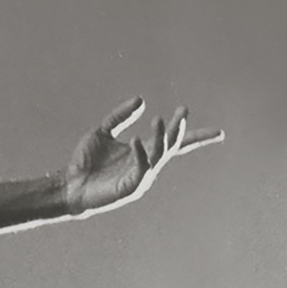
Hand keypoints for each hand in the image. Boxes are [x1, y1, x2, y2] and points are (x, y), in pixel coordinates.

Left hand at [60, 97, 222, 216]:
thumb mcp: (102, 132)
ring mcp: (140, 176)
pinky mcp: (130, 187)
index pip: (173, 142)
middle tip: (182, 110)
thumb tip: (141, 100)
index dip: (196, 137)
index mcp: (142, 151)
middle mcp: (146, 163)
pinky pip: (141, 168)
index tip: (218, 132)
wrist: (69, 185)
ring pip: (159, 155)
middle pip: (171, 145)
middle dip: (178, 129)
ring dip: (161, 137)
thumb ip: (120, 117)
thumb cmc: (85, 162)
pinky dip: (140, 153)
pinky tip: (135, 140)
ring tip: (158, 120)